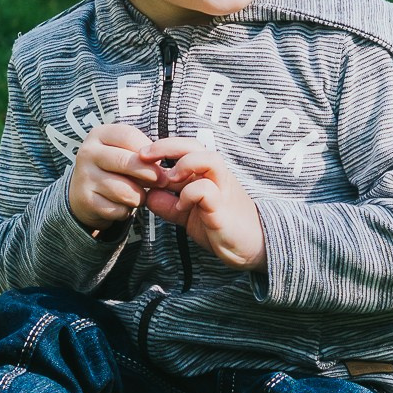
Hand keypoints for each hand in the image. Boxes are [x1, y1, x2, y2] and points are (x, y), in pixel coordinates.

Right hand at [68, 124, 158, 233]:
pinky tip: (122, 205)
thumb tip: (166, 172)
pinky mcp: (86, 200)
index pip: (129, 136)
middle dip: (151, 174)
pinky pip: (118, 209)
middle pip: (126, 162)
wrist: (85, 194)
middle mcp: (88, 153)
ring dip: (139, 196)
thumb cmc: (115, 169)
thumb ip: (144, 154)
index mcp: (99, 135)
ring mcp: (84, 177)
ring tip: (139, 194)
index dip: (150, 150)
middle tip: (162, 181)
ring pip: (125, 191)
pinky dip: (126, 211)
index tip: (159, 162)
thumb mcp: (126, 152)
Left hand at [138, 138, 265, 270]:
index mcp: (205, 174)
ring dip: (183, 165)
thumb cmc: (221, 227)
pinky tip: (182, 207)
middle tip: (142, 157)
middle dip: (165, 146)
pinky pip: (206, 190)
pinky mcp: (223, 207)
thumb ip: (169, 205)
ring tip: (168, 181)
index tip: (138, 158)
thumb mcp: (188, 215)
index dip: (160, 148)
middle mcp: (215, 176)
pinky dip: (188, 194)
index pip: (183, 148)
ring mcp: (222, 189)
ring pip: (207, 158)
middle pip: (193, 144)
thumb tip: (147, 196)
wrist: (253, 247)